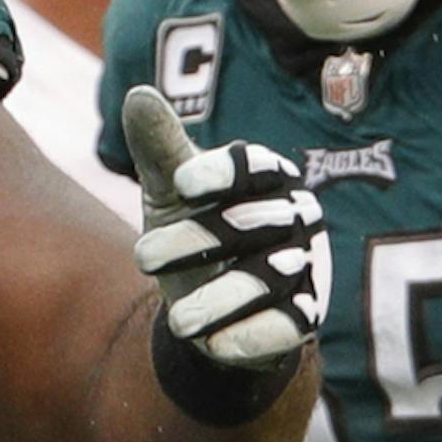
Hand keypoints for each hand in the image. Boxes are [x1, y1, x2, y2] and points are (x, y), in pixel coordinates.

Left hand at [125, 84, 327, 374]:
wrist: (211, 311)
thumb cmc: (193, 234)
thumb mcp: (170, 195)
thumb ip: (160, 151)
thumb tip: (138, 95)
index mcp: (264, 179)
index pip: (252, 165)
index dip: (222, 172)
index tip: (183, 183)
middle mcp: (292, 218)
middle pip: (252, 223)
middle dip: (196, 240)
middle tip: (142, 257)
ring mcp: (303, 267)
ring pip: (271, 276)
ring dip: (221, 297)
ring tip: (178, 320)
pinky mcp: (303, 317)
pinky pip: (289, 327)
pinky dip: (252, 337)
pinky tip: (215, 345)